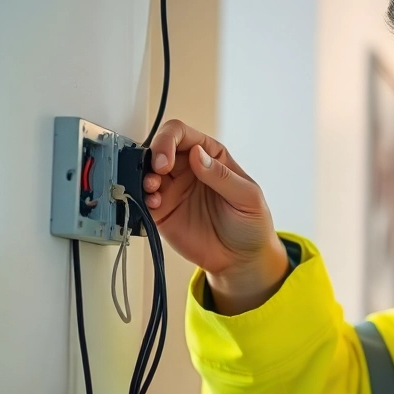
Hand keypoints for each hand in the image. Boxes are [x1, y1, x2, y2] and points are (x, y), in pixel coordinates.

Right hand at [143, 119, 287, 312]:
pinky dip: (141, 197)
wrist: (242, 260)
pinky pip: (143, 198)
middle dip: (152, 155)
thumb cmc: (251, 224)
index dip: (168, 140)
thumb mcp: (247, 197)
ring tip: (152, 189)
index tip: (167, 160)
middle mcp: (187, 168)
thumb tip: (196, 154)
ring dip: (143, 175)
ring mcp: (173, 189)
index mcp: (209, 156)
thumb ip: (222, 176)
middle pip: (158, 148)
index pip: (181, 134)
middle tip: (158, 171)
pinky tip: (153, 203)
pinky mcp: (162, 211)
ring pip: (146, 171)